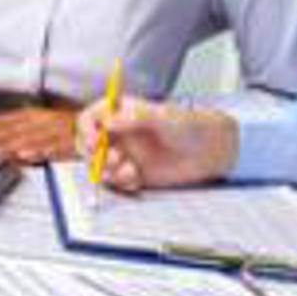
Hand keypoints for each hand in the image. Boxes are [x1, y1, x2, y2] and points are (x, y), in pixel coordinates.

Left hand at [0, 106, 79, 164]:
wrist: (95, 128)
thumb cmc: (62, 128)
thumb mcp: (36, 123)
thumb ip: (13, 130)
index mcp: (31, 114)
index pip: (2, 120)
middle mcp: (40, 120)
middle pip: (11, 129)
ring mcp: (54, 131)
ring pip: (28, 138)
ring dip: (8, 145)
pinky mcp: (68, 142)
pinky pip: (52, 147)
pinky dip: (39, 150)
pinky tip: (26, 155)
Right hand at [74, 96, 237, 191]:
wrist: (210, 151)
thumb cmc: (189, 126)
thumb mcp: (164, 117)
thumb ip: (136, 117)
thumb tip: (108, 122)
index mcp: (121, 113)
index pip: (91, 118)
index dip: (87, 130)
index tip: (96, 141)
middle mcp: (119, 133)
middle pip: (88, 143)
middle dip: (92, 154)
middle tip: (109, 160)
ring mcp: (125, 154)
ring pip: (99, 165)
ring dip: (105, 170)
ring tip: (128, 169)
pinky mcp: (133, 173)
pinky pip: (116, 181)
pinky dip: (121, 182)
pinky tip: (136, 178)